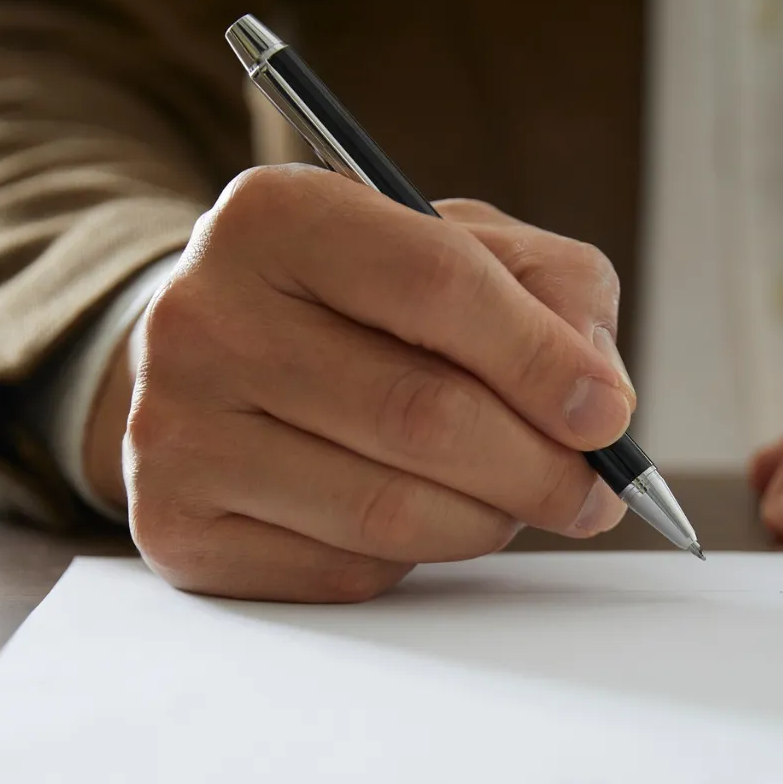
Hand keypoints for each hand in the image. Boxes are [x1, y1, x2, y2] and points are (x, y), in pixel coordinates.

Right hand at [113, 165, 635, 601]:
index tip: (609, 417)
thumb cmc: (358, 302)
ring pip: (386, 510)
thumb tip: (598, 399)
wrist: (214, 360)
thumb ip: (551, 292)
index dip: (542, 361)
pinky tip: (414, 520)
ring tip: (510, 501)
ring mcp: (173, 426)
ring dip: (485, 522)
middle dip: (537, 467)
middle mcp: (202, 313)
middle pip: (421, 414)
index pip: (437, 285)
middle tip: (590, 493)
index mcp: (276, 214)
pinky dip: (410, 561)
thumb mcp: (459, 247)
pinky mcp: (174, 526)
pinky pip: (341, 570)